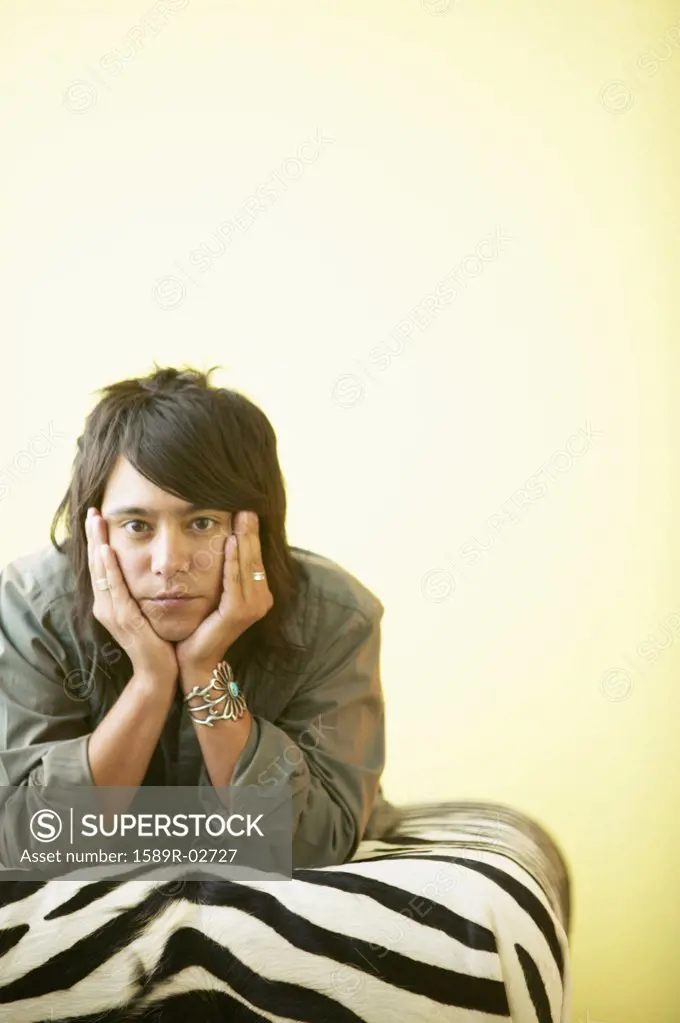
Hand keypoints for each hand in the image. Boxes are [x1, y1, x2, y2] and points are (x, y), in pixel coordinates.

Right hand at [86, 508, 177, 685]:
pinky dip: (108, 569)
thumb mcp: (146, 610)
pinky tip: (106, 550)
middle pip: (95, 564)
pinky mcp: (122, 619)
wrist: (159, 672)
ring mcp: (111, 612)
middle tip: (92, 511)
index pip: (101, 566)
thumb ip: (141, 592)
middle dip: (93, 536)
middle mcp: (105, 606)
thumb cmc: (157, 641)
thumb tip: (149, 568)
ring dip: (97, 545)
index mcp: (110, 603)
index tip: (98, 517)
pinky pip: (113, 589)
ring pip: (100, 572)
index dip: (97, 541)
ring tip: (95, 522)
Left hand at [176, 511, 273, 675]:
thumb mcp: (213, 594)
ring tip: (241, 517)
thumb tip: (221, 541)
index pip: (254, 558)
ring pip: (248, 567)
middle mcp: (261, 600)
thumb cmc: (199, 627)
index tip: (245, 509)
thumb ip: (223, 572)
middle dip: (250, 531)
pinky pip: (235, 582)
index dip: (251, 534)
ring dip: (244, 541)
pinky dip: (233, 561)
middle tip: (246, 506)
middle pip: (255, 558)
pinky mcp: (239, 614)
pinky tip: (231, 543)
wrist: (194, 660)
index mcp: (257, 594)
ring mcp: (253, 608)